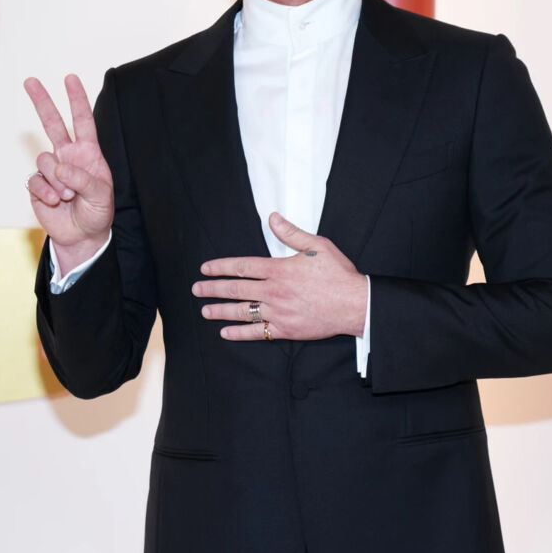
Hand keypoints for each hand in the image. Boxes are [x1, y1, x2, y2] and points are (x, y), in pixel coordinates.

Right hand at [23, 74, 113, 267]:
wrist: (83, 235)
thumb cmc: (97, 212)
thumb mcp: (101, 195)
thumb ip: (83, 179)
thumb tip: (59, 168)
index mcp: (88, 153)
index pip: (83, 122)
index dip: (77, 100)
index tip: (70, 78)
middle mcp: (68, 157)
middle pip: (53, 124)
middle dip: (42, 102)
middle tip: (30, 80)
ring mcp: (51, 170)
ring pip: (45, 160)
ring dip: (57, 181)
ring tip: (69, 197)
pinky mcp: (38, 185)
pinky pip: (36, 181)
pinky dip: (47, 193)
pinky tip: (56, 203)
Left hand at [191, 212, 367, 340]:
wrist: (355, 305)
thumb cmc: (338, 274)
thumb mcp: (318, 245)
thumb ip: (292, 233)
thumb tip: (273, 218)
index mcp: (279, 269)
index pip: (242, 267)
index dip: (221, 267)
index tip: (205, 268)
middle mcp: (274, 292)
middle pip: (236, 289)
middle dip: (213, 289)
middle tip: (196, 289)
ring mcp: (278, 312)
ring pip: (243, 311)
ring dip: (221, 311)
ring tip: (205, 311)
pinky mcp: (286, 330)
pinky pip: (257, 332)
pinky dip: (239, 333)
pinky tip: (225, 332)